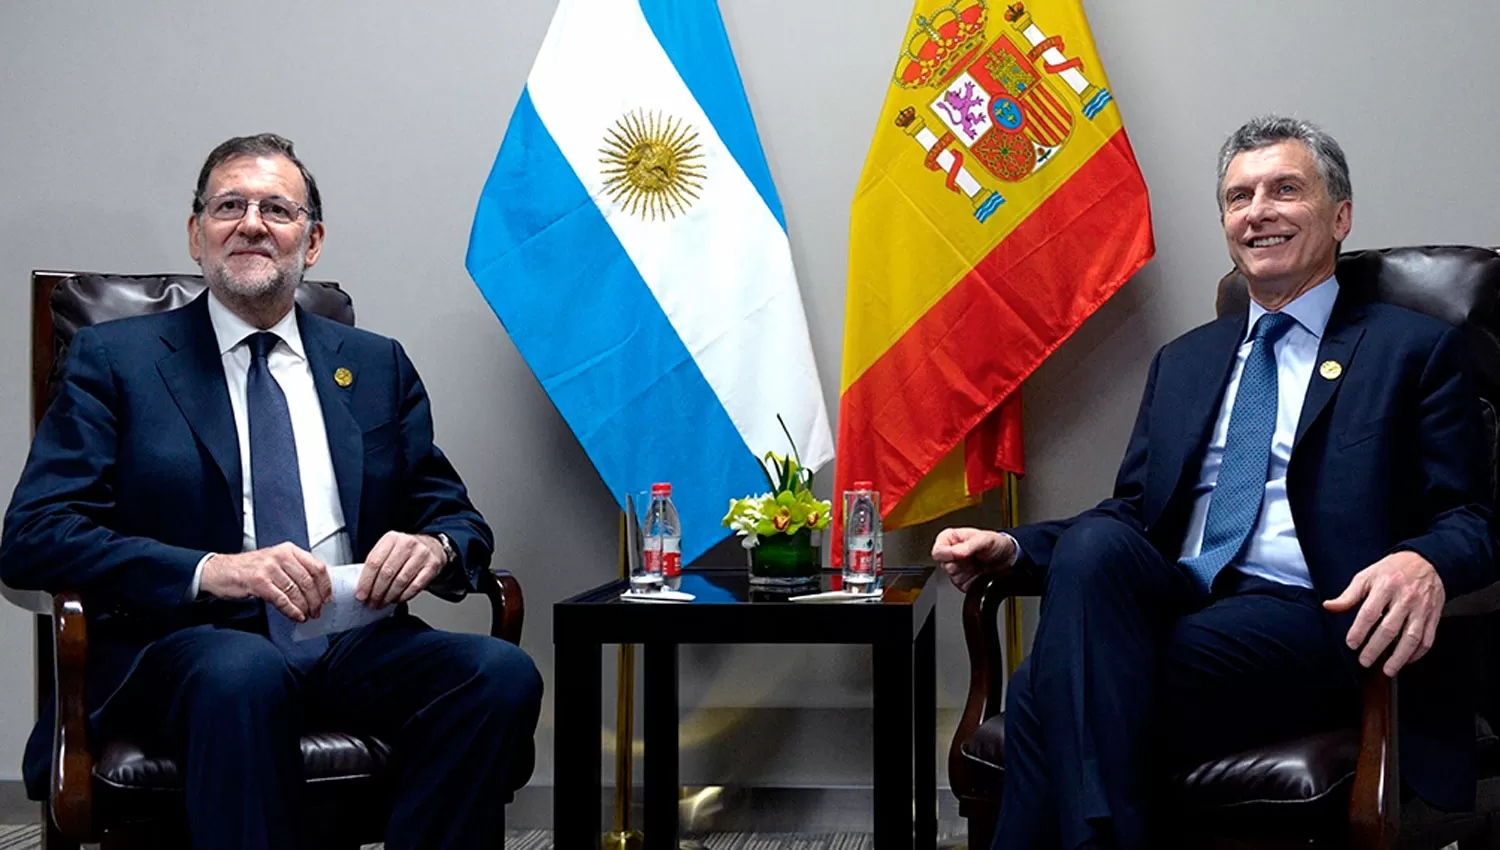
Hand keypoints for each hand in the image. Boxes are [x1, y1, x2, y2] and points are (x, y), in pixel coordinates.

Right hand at [200, 542, 332, 621]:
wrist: (218, 571)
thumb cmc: (248, 568)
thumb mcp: (275, 561)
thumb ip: (295, 570)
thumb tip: (316, 589)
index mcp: (288, 550)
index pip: (317, 567)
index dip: (325, 585)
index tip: (327, 598)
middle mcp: (280, 556)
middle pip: (308, 581)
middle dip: (316, 600)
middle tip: (318, 611)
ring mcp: (269, 568)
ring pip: (296, 591)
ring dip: (304, 607)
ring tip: (306, 615)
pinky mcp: (258, 582)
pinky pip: (282, 599)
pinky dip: (291, 610)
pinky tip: (295, 616)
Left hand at [357, 531, 445, 608]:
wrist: (432, 546)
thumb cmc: (405, 551)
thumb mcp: (389, 549)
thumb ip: (377, 563)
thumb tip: (363, 587)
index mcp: (391, 538)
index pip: (374, 562)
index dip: (365, 581)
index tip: (361, 595)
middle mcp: (407, 544)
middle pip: (387, 573)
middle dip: (376, 592)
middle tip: (371, 602)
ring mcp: (421, 554)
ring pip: (401, 581)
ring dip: (389, 596)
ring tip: (383, 603)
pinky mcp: (432, 566)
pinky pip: (415, 586)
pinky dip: (404, 596)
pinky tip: (397, 599)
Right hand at [931, 527, 1016, 592]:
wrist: (1009, 557)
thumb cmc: (996, 543)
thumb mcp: (984, 539)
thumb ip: (969, 545)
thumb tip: (956, 553)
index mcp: (949, 539)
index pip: (938, 551)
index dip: (948, 554)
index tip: (960, 554)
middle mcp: (950, 554)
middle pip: (945, 566)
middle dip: (960, 564)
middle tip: (973, 558)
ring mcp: (956, 569)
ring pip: (952, 578)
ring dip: (967, 573)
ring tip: (978, 564)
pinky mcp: (962, 582)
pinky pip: (961, 586)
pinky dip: (972, 582)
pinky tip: (979, 573)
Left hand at [1324, 551, 1445, 676]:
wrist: (1427, 561)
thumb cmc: (1392, 570)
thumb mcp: (1366, 576)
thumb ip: (1348, 595)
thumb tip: (1329, 606)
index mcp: (1385, 587)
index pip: (1370, 613)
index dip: (1359, 630)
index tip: (1351, 643)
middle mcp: (1405, 598)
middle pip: (1390, 628)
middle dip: (1376, 648)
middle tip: (1365, 661)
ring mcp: (1421, 609)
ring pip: (1412, 637)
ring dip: (1399, 656)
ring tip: (1388, 670)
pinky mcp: (1434, 616)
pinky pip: (1428, 638)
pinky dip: (1418, 653)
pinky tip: (1406, 660)